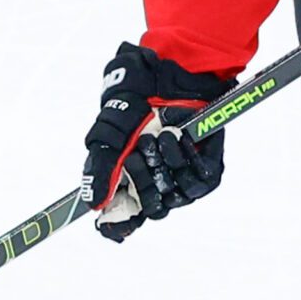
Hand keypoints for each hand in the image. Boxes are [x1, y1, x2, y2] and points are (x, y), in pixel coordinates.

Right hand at [81, 43, 234, 242]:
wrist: (170, 73)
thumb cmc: (135, 100)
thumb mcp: (108, 133)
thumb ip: (98, 168)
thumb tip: (93, 204)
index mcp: (128, 179)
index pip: (123, 217)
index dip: (119, 225)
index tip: (113, 226)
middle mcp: (156, 182)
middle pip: (151, 208)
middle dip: (144, 180)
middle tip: (139, 151)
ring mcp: (182, 177)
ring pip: (177, 195)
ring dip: (167, 163)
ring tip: (163, 134)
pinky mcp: (207, 168)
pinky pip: (201, 180)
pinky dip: (190, 158)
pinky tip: (181, 135)